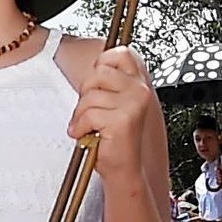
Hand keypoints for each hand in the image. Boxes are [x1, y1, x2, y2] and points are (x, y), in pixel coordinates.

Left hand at [68, 46, 161, 177]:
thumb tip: (94, 64)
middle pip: (98, 72)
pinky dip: (82, 127)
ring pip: (90, 95)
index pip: (120, 53)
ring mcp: (133, 104)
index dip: (102, 63)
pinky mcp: (122, 120)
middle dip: (86, 93)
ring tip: (90, 127)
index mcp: (139, 83)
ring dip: (82, 114)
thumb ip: (108, 83)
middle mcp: (140, 91)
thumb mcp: (113, 102)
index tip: (96, 84)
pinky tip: (89, 135)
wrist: (124, 168)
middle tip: (90, 111)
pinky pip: (88, 114)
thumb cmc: (114, 137)